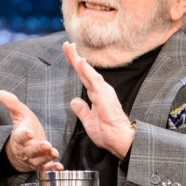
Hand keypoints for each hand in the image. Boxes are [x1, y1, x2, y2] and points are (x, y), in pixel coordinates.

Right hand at [0, 90, 62, 172]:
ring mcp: (33, 158)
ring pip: (38, 160)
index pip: (20, 136)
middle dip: (38, 148)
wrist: (22, 149)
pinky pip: (46, 168)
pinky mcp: (41, 164)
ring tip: (54, 153)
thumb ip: (12, 104)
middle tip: (46, 144)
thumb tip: (0, 92)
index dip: (24, 135)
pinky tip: (59, 166)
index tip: (29, 132)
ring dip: (46, 158)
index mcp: (20, 137)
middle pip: (30, 150)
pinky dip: (52, 168)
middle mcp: (26, 149)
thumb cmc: (25, 128)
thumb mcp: (20, 114)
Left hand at [62, 41, 134, 158]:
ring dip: (78, 60)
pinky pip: (94, 81)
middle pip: (84, 70)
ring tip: (70, 48)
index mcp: (96, 94)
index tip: (67, 53)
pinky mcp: (104, 96)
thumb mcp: (88, 121)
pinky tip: (79, 62)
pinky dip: (86, 70)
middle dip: (74, 57)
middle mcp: (100, 90)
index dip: (75, 65)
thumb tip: (75, 101)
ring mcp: (103, 92)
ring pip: (88, 72)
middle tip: (66, 44)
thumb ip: (82, 110)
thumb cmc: (107, 133)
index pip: (83, 76)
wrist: (119, 141)